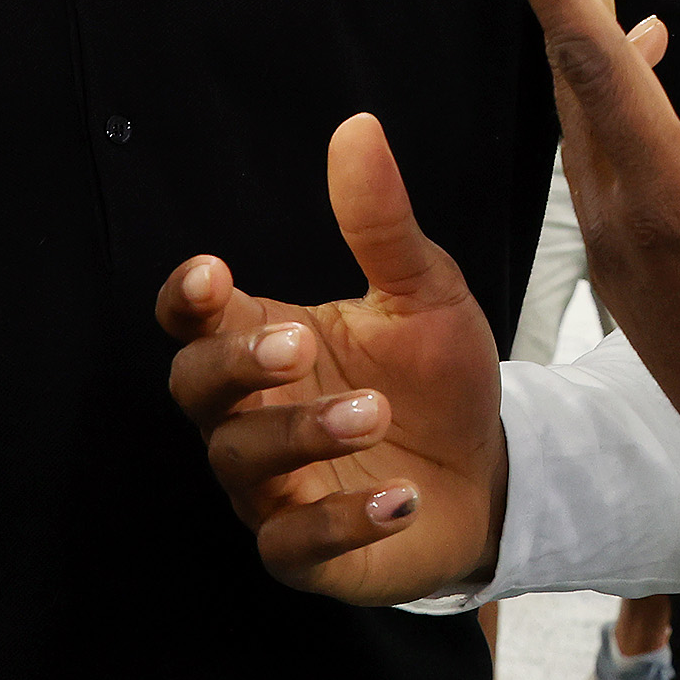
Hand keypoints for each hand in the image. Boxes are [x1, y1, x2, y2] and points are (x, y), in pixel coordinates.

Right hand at [160, 116, 504, 604]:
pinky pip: (293, 545)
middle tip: (301, 345)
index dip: (186, 301)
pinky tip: (400, 496)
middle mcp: (252, 414)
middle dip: (237, 366)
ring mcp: (272, 488)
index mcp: (267, 341)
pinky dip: (340, 523)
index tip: (211, 276)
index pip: (193, 321)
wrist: (493, 472)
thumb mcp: (424, 291)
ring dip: (303, 435)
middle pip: (196, 390)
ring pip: (244, 463)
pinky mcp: (307, 552)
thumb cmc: (438, 375)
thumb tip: (358, 127)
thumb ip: (381, 222)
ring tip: (376, 413)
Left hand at [479, 0, 679, 585]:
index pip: (596, 58)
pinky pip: (602, 144)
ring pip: (584, 100)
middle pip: (577, 59)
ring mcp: (622, 241)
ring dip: (584, 9)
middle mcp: (625, 212)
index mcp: (672, 196)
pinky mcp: (634, 259)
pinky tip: (645, 35)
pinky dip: (612, 77)